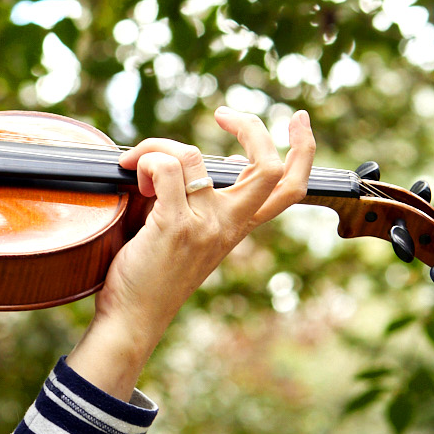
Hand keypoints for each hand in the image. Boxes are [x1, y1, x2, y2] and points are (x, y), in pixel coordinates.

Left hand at [70, 107, 316, 399]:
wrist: (133, 319)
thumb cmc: (151, 278)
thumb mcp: (190, 236)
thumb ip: (200, 203)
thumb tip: (191, 160)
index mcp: (237, 227)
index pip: (289, 188)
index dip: (302, 150)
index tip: (297, 120)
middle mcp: (228, 225)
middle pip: (269, 167)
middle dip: (252, 127)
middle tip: (223, 114)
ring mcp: (204, 226)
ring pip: (192, 155)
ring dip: (156, 146)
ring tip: (137, 165)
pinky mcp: (174, 226)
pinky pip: (165, 169)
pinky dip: (145, 159)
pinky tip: (131, 173)